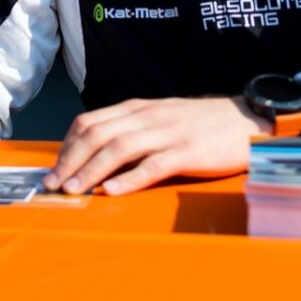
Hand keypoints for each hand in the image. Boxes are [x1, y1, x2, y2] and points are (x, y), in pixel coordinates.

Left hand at [44, 96, 267, 195]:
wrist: (247, 118)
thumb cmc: (202, 124)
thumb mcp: (161, 119)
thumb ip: (133, 131)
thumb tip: (98, 156)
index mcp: (138, 108)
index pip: (90, 122)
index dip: (67, 145)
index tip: (53, 168)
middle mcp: (148, 117)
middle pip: (97, 134)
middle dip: (70, 160)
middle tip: (52, 183)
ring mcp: (168, 133)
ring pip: (119, 148)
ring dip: (91, 170)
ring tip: (73, 190)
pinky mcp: (189, 152)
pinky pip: (154, 165)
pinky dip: (130, 179)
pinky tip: (112, 191)